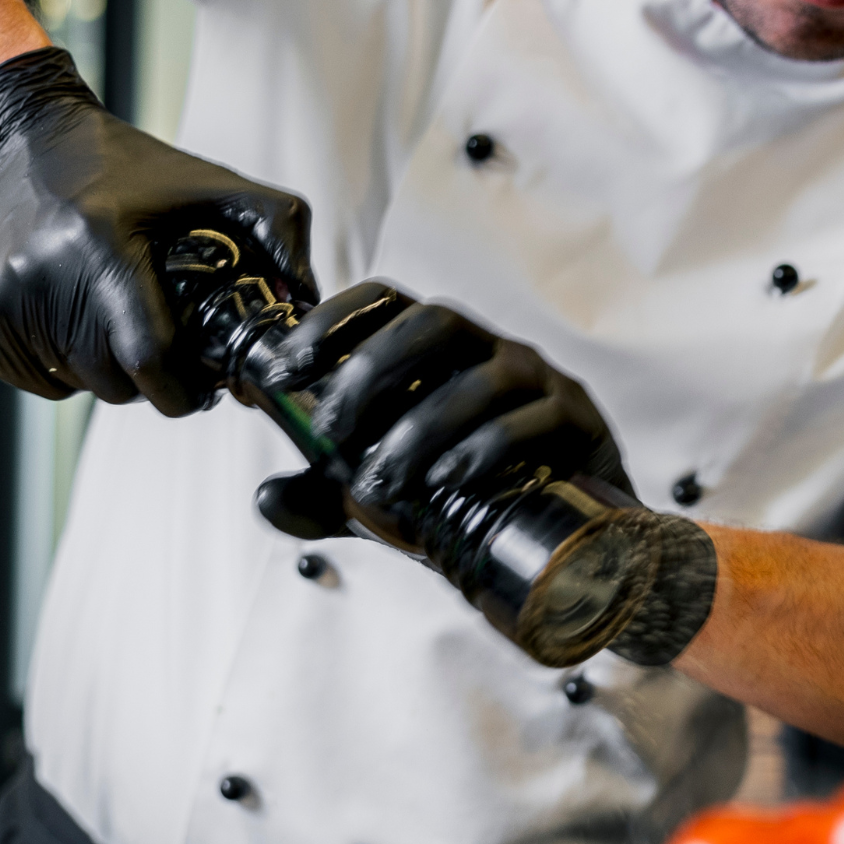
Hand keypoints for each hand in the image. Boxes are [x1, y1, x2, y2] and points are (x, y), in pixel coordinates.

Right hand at [0, 45, 315, 413]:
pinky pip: (31, 380)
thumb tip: (308, 300)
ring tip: (115, 321)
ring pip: (74, 386)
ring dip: (104, 372)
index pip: (147, 357)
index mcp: (101, 242)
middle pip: (113, 380)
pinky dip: (60, 368)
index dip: (181, 389)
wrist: (15, 141)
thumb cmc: (123, 165)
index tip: (199, 388)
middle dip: (146, 376)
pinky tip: (72, 321)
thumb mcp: (210, 182)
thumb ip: (279, 230)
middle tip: (161, 342)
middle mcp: (40, 274)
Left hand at [250, 282, 629, 536]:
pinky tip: (448, 482)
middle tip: (330, 432)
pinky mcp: (579, 422)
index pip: (386, 301)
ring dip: (421, 429)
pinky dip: (485, 448)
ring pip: (482, 378)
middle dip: (373, 372)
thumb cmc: (473, 499)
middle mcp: (491, 351)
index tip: (283, 368)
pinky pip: (534, 421)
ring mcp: (541, 382)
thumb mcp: (391, 500)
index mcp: (441, 352)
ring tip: (381, 483)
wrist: (569, 542)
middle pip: (435, 323)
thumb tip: (265, 498)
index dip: (331, 321)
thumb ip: (330, 497)